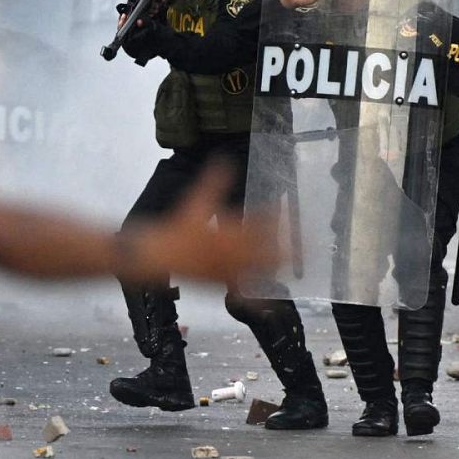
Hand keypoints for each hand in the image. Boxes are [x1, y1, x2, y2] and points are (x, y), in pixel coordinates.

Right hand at [121, 164, 284, 284]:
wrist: (160, 254)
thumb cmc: (179, 227)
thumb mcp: (196, 200)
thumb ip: (214, 181)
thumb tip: (225, 160)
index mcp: (231, 231)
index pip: (261, 223)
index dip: (275, 218)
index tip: (285, 215)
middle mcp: (234, 253)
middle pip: (268, 251)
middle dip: (284, 248)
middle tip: (298, 244)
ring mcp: (229, 270)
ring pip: (258, 271)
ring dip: (274, 267)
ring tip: (287, 263)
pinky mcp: (220, 283)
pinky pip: (241, 290)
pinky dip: (254, 296)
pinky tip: (264, 299)